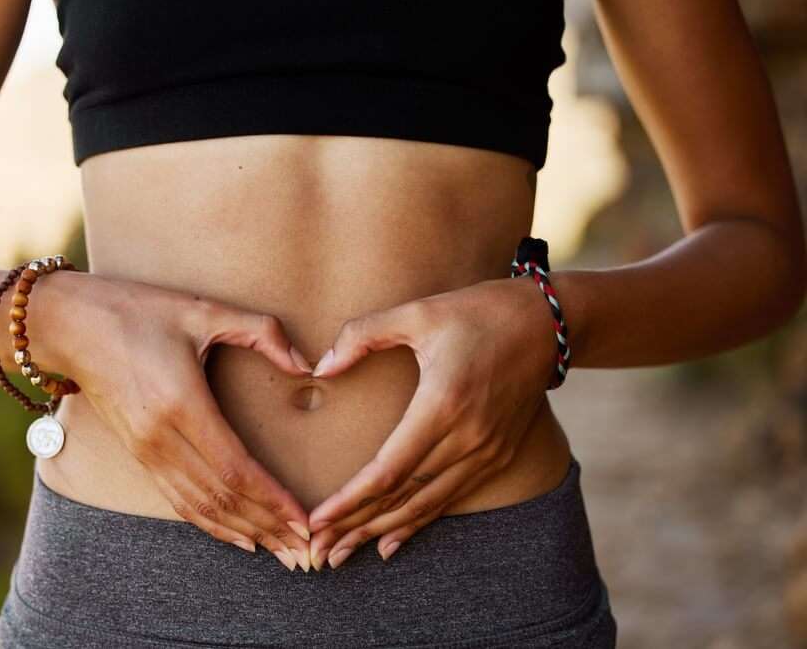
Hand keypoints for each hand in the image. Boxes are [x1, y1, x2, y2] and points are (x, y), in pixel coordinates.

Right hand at [46, 271, 315, 571]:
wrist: (68, 326)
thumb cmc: (136, 311)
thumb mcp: (202, 310)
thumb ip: (261, 332)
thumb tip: (305, 365)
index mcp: (181, 405)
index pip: (235, 469)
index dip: (272, 500)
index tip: (304, 522)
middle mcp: (161, 440)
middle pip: (223, 498)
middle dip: (269, 527)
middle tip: (307, 552)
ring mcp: (146, 453)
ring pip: (201, 508)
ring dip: (245, 533)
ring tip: (282, 554)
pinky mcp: (138, 456)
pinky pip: (179, 501)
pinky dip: (212, 525)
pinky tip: (239, 538)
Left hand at [305, 276, 556, 569]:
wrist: (548, 322)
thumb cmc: (477, 311)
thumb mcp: (417, 312)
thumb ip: (362, 335)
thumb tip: (320, 367)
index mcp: (442, 405)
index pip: (388, 470)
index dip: (350, 500)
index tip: (317, 521)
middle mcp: (467, 438)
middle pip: (403, 497)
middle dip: (356, 527)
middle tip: (319, 554)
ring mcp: (486, 451)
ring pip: (427, 506)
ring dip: (383, 533)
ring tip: (345, 554)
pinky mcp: (499, 454)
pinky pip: (451, 497)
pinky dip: (419, 522)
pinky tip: (391, 543)